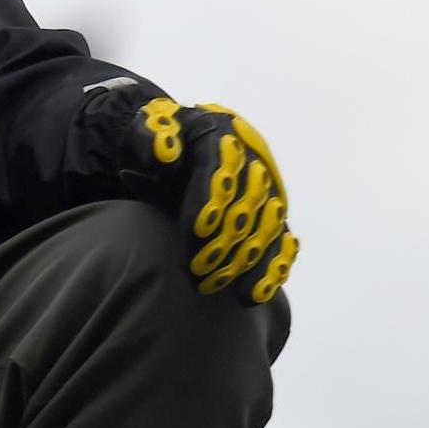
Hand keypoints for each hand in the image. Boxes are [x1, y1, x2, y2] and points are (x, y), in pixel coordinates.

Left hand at [120, 98, 297, 302]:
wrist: (176, 144)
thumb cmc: (159, 141)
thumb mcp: (148, 131)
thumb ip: (151, 138)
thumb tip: (165, 152)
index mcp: (221, 134)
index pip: (219, 169)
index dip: (208, 200)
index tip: (194, 230)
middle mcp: (252, 161)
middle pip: (244, 205)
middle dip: (222, 241)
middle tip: (196, 270)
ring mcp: (268, 190)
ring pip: (266, 229)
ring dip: (243, 262)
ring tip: (213, 286)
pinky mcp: (273, 215)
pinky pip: (280, 243)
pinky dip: (271, 269)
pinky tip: (253, 295)